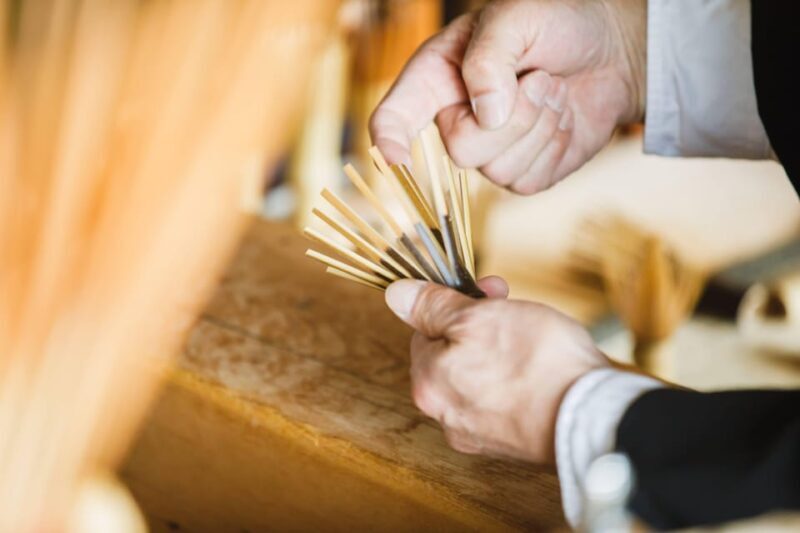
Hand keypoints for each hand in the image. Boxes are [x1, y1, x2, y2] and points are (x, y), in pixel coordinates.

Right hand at [370, 0, 645, 193]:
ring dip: (540, 125)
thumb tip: (485, 117)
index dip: (389, 139)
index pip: (395, 116)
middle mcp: (456, 118)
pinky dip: (555, 146)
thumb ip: (489, 59)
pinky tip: (561, 117)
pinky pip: (528, 181)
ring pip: (499, 170)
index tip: (395, 157)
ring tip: (551, 88)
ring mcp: (489, 151)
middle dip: (514, 116)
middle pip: (461, 150)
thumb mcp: (517, 17)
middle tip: (540, 76)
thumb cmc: (556, 22)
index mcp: (437, 76)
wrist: (611, 49)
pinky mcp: (523, 172)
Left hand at [385, 277, 610, 462]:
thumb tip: (396, 295)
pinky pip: (504, 399)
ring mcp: (480, 433)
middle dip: (480, 324)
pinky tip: (541, 368)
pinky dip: (518, 380)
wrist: (593, 416)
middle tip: (512, 305)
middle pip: (453, 355)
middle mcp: (446, 415)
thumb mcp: (478, 317)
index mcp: (429, 383)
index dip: (456, 304)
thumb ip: (433, 307)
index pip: (426, 332)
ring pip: (480, 376)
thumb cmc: (535, 362)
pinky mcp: (513, 442)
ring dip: (500, 349)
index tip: (486, 290)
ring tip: (534, 334)